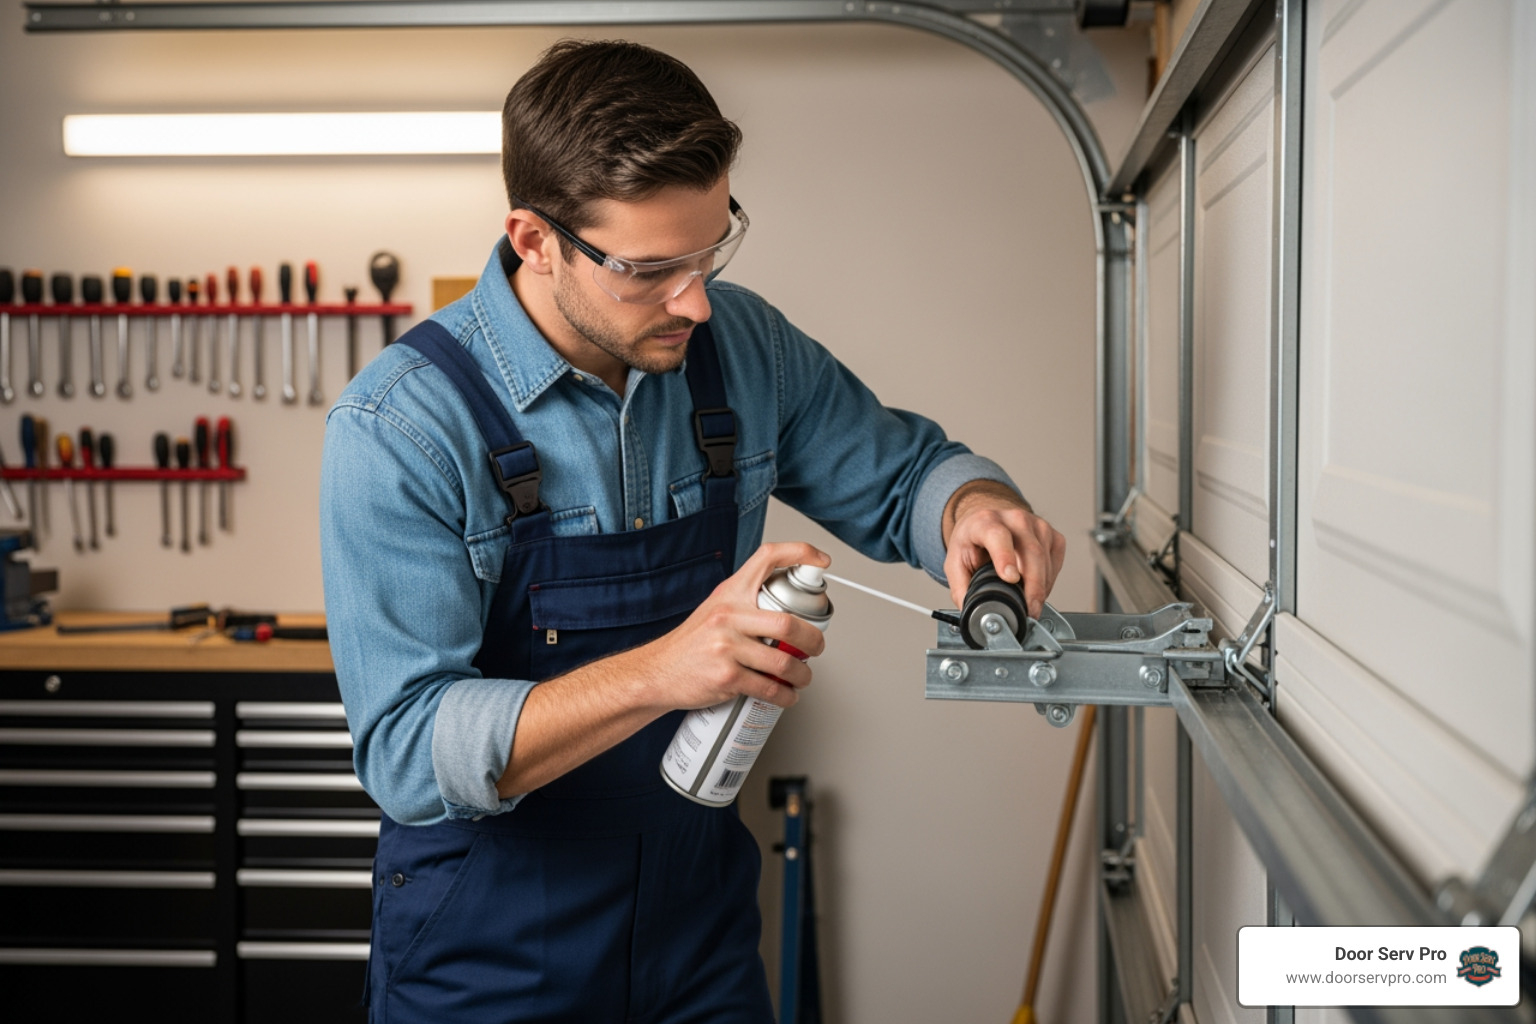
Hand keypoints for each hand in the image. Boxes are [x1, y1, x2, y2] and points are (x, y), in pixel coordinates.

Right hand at [639, 541, 830, 711]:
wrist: (657, 672)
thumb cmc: (691, 643)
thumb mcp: (715, 609)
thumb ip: (747, 604)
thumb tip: (789, 611)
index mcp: (730, 592)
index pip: (768, 557)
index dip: (800, 553)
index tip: (820, 561)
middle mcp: (729, 615)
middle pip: (789, 623)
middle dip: (814, 641)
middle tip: (817, 647)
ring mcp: (726, 647)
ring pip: (784, 662)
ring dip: (802, 675)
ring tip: (802, 677)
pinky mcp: (726, 677)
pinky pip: (768, 688)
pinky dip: (785, 696)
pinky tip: (786, 695)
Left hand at [942, 481, 1064, 617]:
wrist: (988, 523)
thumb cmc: (973, 542)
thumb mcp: (956, 563)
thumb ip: (961, 588)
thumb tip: (972, 614)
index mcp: (984, 522)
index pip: (997, 536)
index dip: (1005, 557)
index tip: (1010, 578)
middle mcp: (1014, 519)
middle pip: (1031, 552)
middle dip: (1033, 586)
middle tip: (1029, 611)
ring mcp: (1037, 525)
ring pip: (1046, 561)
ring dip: (1040, 588)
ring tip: (1028, 603)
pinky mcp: (1053, 535)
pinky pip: (1055, 564)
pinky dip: (1048, 582)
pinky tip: (1035, 588)